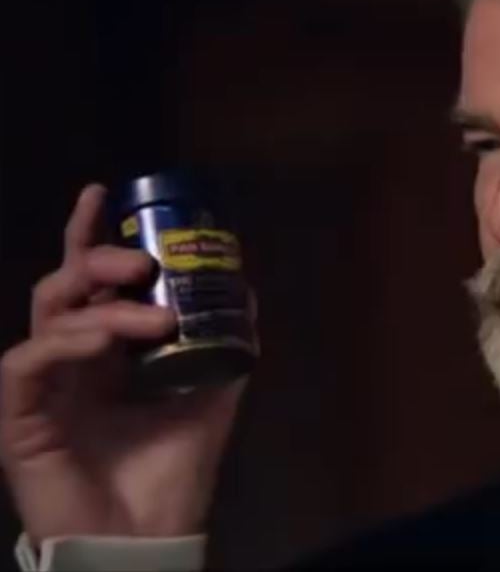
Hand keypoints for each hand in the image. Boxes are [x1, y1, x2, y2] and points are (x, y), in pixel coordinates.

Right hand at [0, 184, 248, 543]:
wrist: (148, 537)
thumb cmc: (171, 472)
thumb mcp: (211, 397)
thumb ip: (227, 346)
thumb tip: (246, 292)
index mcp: (104, 353)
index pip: (90, 283)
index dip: (88, 236)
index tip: (105, 194)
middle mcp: (68, 362)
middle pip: (63, 286)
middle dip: (98, 256)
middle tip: (142, 258)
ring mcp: (40, 387)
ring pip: (50, 316)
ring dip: (104, 306)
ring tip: (154, 317)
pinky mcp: (18, 417)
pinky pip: (27, 361)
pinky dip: (68, 342)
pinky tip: (104, 342)